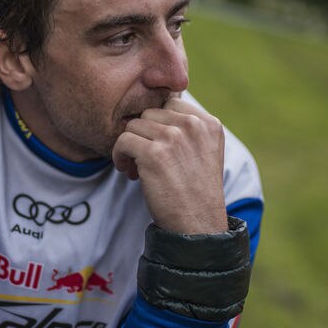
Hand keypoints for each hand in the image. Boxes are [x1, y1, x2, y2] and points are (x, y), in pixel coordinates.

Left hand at [111, 96, 227, 233]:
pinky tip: (128, 170)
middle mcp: (193, 125)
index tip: (157, 145)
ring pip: (134, 125)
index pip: (171, 103)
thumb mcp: (204, 152)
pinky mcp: (154, 153)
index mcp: (209, 123)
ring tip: (136, 167)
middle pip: (150, 112)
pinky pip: (123, 140)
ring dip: (130, 145)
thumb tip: (153, 111)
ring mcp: (174, 137)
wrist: (197, 225)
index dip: (158, 123)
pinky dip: (119, 155)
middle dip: (143, 134)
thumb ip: (188, 129)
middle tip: (144, 159)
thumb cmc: (196, 191)